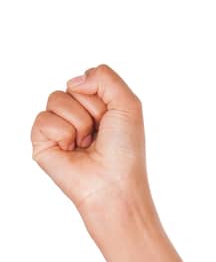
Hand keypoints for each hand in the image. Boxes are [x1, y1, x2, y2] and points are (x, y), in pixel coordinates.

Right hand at [30, 64, 151, 220]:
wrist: (113, 184)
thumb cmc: (125, 152)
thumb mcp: (128, 104)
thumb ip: (105, 76)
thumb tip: (73, 81)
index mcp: (96, 107)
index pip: (87, 79)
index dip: (102, 99)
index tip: (112, 122)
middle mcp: (76, 115)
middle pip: (71, 86)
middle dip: (90, 108)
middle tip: (99, 134)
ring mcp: (57, 128)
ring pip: (56, 98)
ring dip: (78, 121)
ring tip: (86, 144)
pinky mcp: (41, 141)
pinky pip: (43, 119)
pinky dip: (62, 133)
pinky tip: (70, 150)